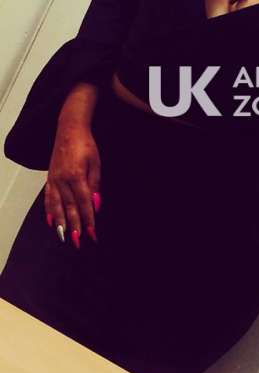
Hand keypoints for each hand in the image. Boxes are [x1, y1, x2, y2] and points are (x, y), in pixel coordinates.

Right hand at [44, 122, 100, 247]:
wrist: (69, 130)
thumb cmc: (86, 145)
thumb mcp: (96, 163)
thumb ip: (95, 184)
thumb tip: (96, 204)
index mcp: (77, 176)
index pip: (84, 203)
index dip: (88, 219)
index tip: (92, 233)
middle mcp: (63, 180)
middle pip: (69, 208)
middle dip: (75, 226)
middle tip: (78, 242)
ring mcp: (54, 179)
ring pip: (56, 206)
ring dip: (61, 223)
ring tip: (64, 237)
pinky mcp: (50, 178)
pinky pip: (48, 197)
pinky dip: (49, 210)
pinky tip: (51, 221)